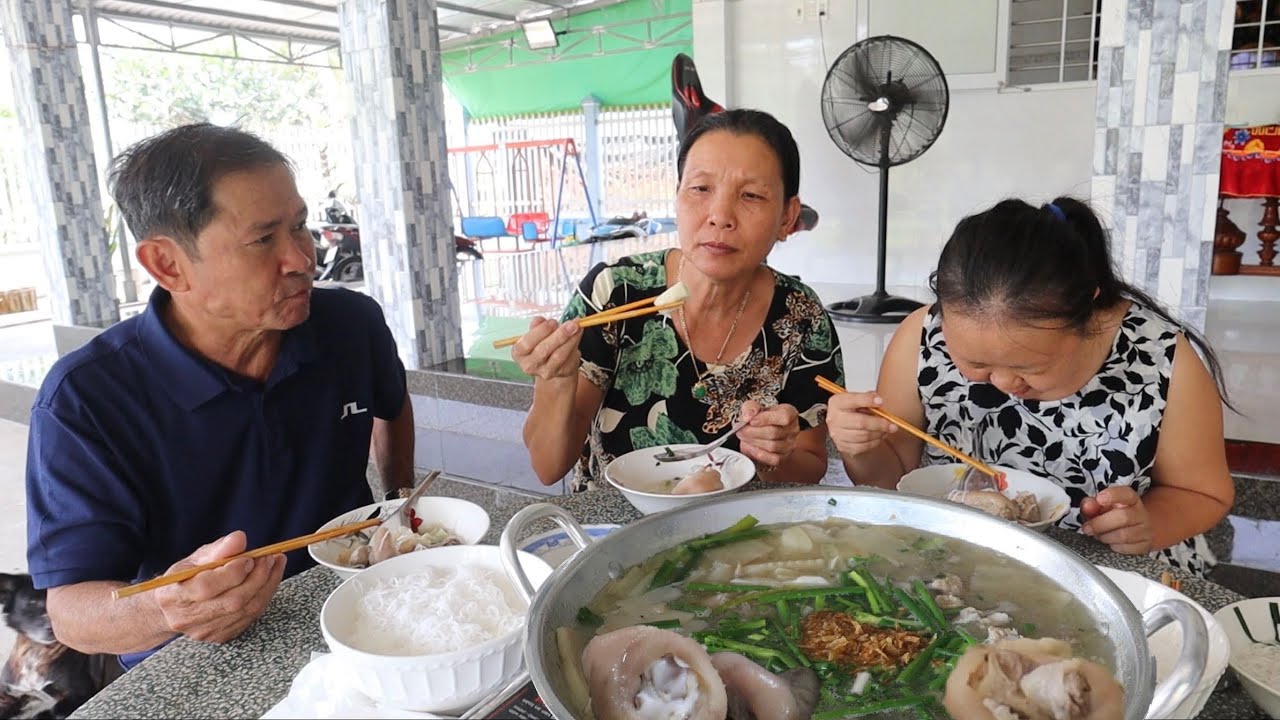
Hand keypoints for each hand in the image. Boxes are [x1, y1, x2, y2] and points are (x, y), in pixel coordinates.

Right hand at [154, 531, 285, 643]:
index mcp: (173, 595)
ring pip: (246, 610)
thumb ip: (218, 549)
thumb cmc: (185, 579)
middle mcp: (187, 618)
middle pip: (232, 601)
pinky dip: (264, 596)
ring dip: (267, 585)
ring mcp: (205, 631)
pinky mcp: (220, 637)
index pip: (207, 586)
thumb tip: (239, 538)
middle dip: (258, 577)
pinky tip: (268, 580)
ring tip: (275, 564)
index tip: (250, 557)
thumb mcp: (195, 559)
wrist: (173, 610)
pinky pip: (250, 618)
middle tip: (270, 558)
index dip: (233, 571)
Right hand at [511, 317, 580, 381]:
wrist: (553, 364)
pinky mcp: (562, 373)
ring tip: (577, 328)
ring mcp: (546, 372)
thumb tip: (539, 320)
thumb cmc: (542, 345)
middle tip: (571, 324)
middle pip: (544, 350)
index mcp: (519, 353)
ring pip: (559, 355)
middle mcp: (530, 365)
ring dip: (571, 340)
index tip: (552, 322)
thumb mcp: (536, 334)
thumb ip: (537, 326)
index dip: (540, 332)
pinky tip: (578, 335)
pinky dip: (576, 345)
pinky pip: (570, 359)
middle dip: (559, 335)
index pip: (526, 344)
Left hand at [736, 400, 799, 467]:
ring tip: (744, 437)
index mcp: (790, 413)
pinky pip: (772, 459)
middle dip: (753, 432)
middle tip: (740, 430)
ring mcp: (789, 445)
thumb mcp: (755, 407)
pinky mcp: (783, 458)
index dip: (766, 419)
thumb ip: (750, 407)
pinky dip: (757, 453)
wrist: (764, 430)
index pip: (784, 417)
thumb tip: (748, 416)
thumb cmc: (762, 418)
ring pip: (772, 446)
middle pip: (774, 433)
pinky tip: (749, 446)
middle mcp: (793, 430)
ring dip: (753, 442)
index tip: (751, 421)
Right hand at [826, 391, 896, 457]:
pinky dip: (874, 442)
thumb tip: (878, 401)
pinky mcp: (842, 446)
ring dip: (879, 434)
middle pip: (861, 422)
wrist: (840, 425)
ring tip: (886, 430)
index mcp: (837, 403)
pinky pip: (862, 446)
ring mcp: (837, 434)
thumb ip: (867, 398)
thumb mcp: (856, 399)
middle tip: (892, 425)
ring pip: (863, 436)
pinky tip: (878, 437)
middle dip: (879, 424)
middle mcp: (834, 419)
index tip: (881, 401)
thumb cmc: (851, 410)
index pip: (853, 400)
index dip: (868, 400)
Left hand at [1080, 486, 1152, 554]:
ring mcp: (1144, 530)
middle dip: (1100, 524)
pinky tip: (1108, 542)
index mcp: (1131, 499)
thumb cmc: (1113, 516)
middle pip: (1123, 517)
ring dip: (1105, 536)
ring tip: (1098, 535)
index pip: (1126, 494)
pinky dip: (1112, 546)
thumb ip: (1091, 504)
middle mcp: (1140, 513)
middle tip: (1087, 527)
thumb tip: (1087, 506)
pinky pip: (1125, 548)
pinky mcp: (1144, 546)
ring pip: (1123, 535)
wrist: (1134, 530)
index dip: (1113, 495)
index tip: (1099, 499)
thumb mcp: (1100, 506)